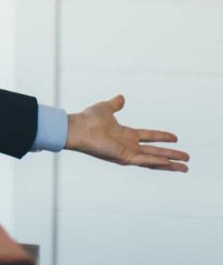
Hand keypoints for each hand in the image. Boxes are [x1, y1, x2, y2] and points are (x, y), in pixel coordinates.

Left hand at [66, 94, 188, 171]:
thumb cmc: (88, 119)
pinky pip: (144, 160)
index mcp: (125, 134)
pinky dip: (157, 162)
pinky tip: (170, 163)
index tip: (175, 138)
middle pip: (155, 151)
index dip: (162, 137)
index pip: (149, 136)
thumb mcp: (105, 108)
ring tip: (185, 167)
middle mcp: (128, 145)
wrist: (77, 127)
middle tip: (187, 158)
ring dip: (169, 163)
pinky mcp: (124, 158)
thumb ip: (115, 104)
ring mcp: (127, 153)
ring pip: (153, 159)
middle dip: (171, 155)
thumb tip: (121, 97)